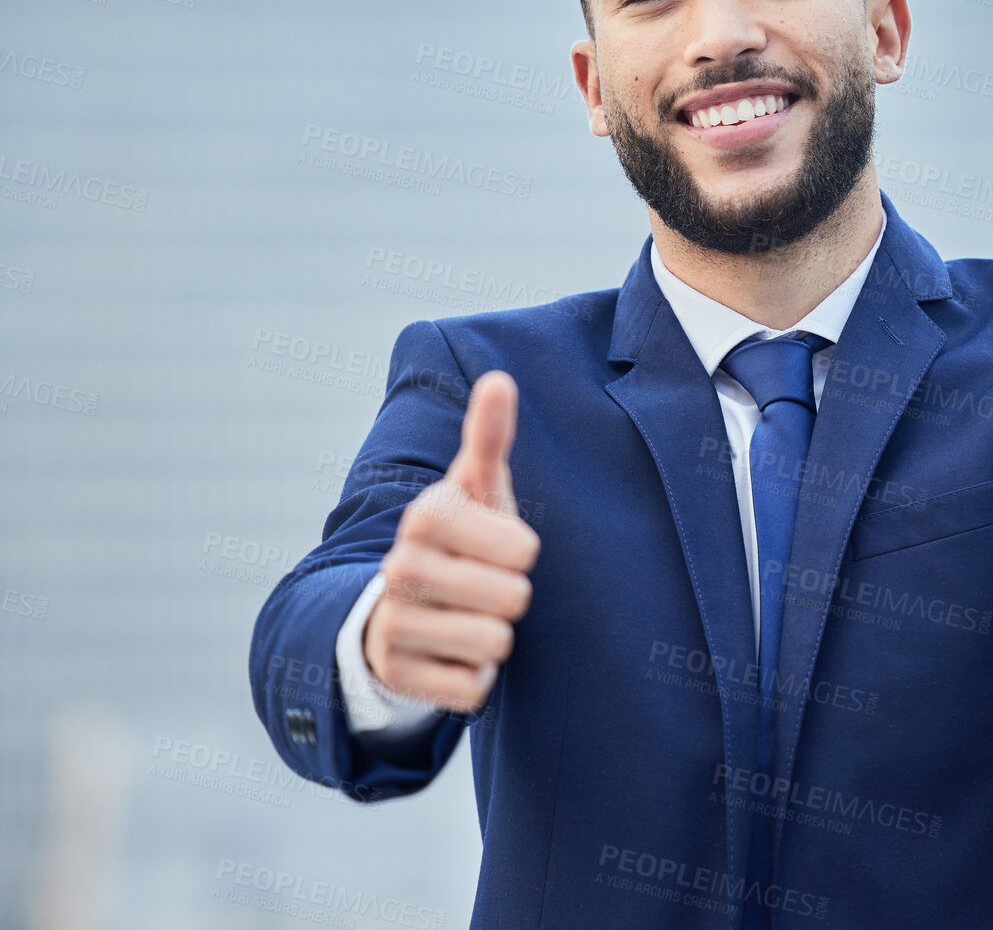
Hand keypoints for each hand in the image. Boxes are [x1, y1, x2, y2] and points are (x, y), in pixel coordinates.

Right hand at [363, 370, 539, 713]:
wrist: (405, 605)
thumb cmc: (462, 537)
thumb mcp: (476, 487)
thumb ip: (489, 436)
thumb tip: (500, 380)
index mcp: (427, 515)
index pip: (523, 550)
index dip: (522, 552)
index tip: (500, 547)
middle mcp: (401, 567)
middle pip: (513, 599)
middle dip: (511, 596)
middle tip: (482, 584)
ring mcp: (392, 622)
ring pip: (494, 645)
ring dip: (495, 638)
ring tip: (467, 616)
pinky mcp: (395, 674)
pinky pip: (473, 688)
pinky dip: (474, 677)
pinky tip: (449, 653)